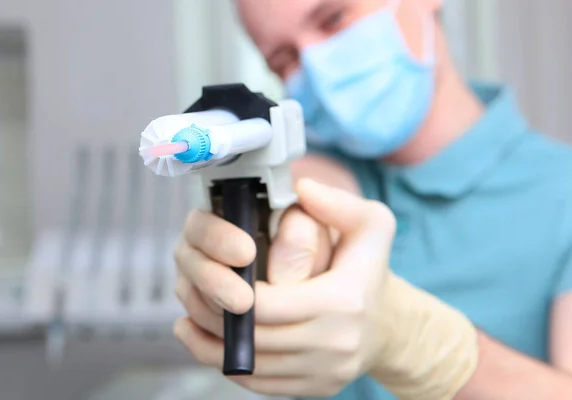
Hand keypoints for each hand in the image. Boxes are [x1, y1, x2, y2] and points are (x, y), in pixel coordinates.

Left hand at [173, 178, 396, 396]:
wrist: (389, 324)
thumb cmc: (371, 270)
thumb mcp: (371, 224)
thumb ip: (337, 202)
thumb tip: (301, 188)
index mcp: (344, 300)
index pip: (268, 304)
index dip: (233, 293)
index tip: (216, 274)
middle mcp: (336, 344)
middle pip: (255, 337)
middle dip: (215, 317)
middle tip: (190, 295)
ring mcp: (326, 373)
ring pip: (252, 366)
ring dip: (213, 344)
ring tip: (189, 321)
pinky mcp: (317, 389)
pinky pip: (261, 384)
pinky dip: (229, 366)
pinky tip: (210, 344)